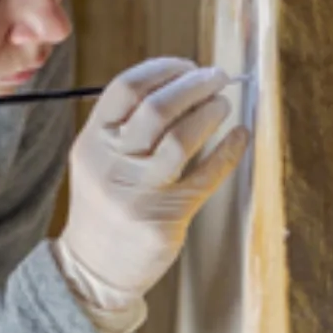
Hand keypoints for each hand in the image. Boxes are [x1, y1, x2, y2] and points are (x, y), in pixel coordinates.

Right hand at [59, 58, 249, 301]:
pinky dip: (228, 152)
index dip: (161, 70)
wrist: (93, 267)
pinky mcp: (165, 217)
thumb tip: (179, 84)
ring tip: (223, 105)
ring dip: (210, 114)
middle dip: (193, 86)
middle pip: (156, 109)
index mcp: (92, 142)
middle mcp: (111, 163)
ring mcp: (137, 192)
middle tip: (217, 78)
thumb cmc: (104, 203)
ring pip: (181, 139)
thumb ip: (126, 127)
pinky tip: (240, 137)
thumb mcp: (98, 160)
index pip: (124, 89)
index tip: (187, 65)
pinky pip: (205, 176)